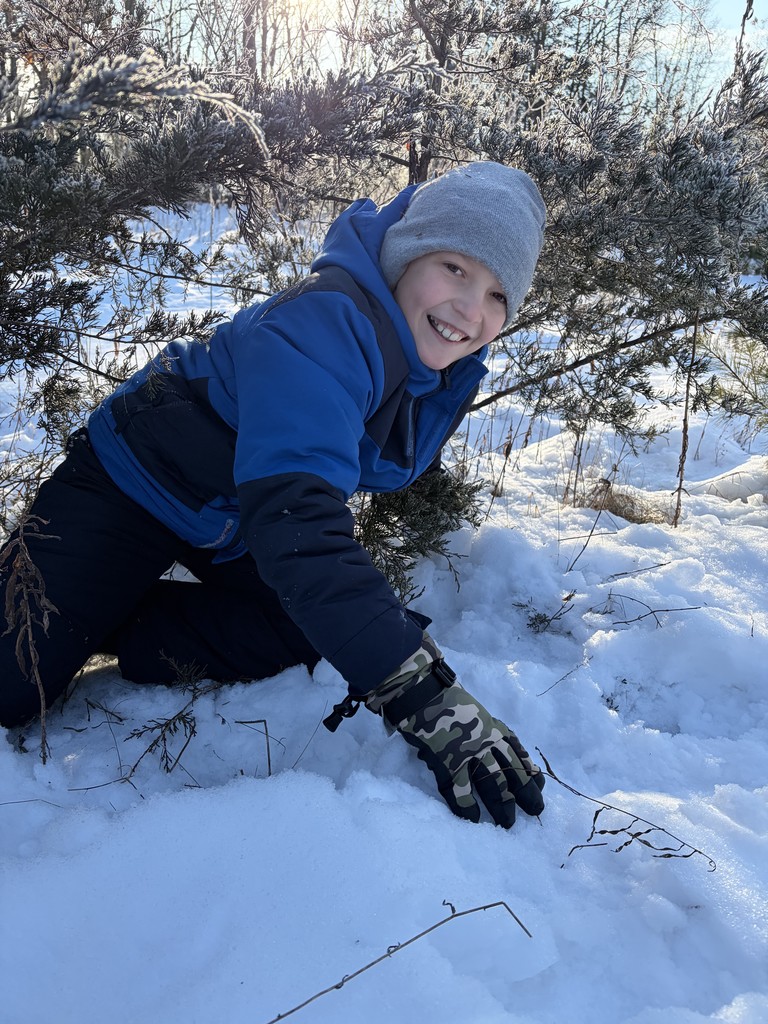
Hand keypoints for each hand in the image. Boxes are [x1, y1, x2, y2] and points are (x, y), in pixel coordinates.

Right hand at [366, 640, 544, 827]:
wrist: (423, 692)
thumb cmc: (446, 698)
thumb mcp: (476, 709)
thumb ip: (486, 726)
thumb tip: (493, 739)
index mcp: (494, 729)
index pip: (518, 753)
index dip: (530, 770)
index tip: (540, 784)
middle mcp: (487, 742)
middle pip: (512, 772)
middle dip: (525, 793)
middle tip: (535, 810)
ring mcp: (469, 754)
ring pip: (493, 784)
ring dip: (501, 805)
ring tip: (507, 823)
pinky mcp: (449, 763)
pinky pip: (460, 790)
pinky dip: (466, 806)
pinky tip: (472, 819)